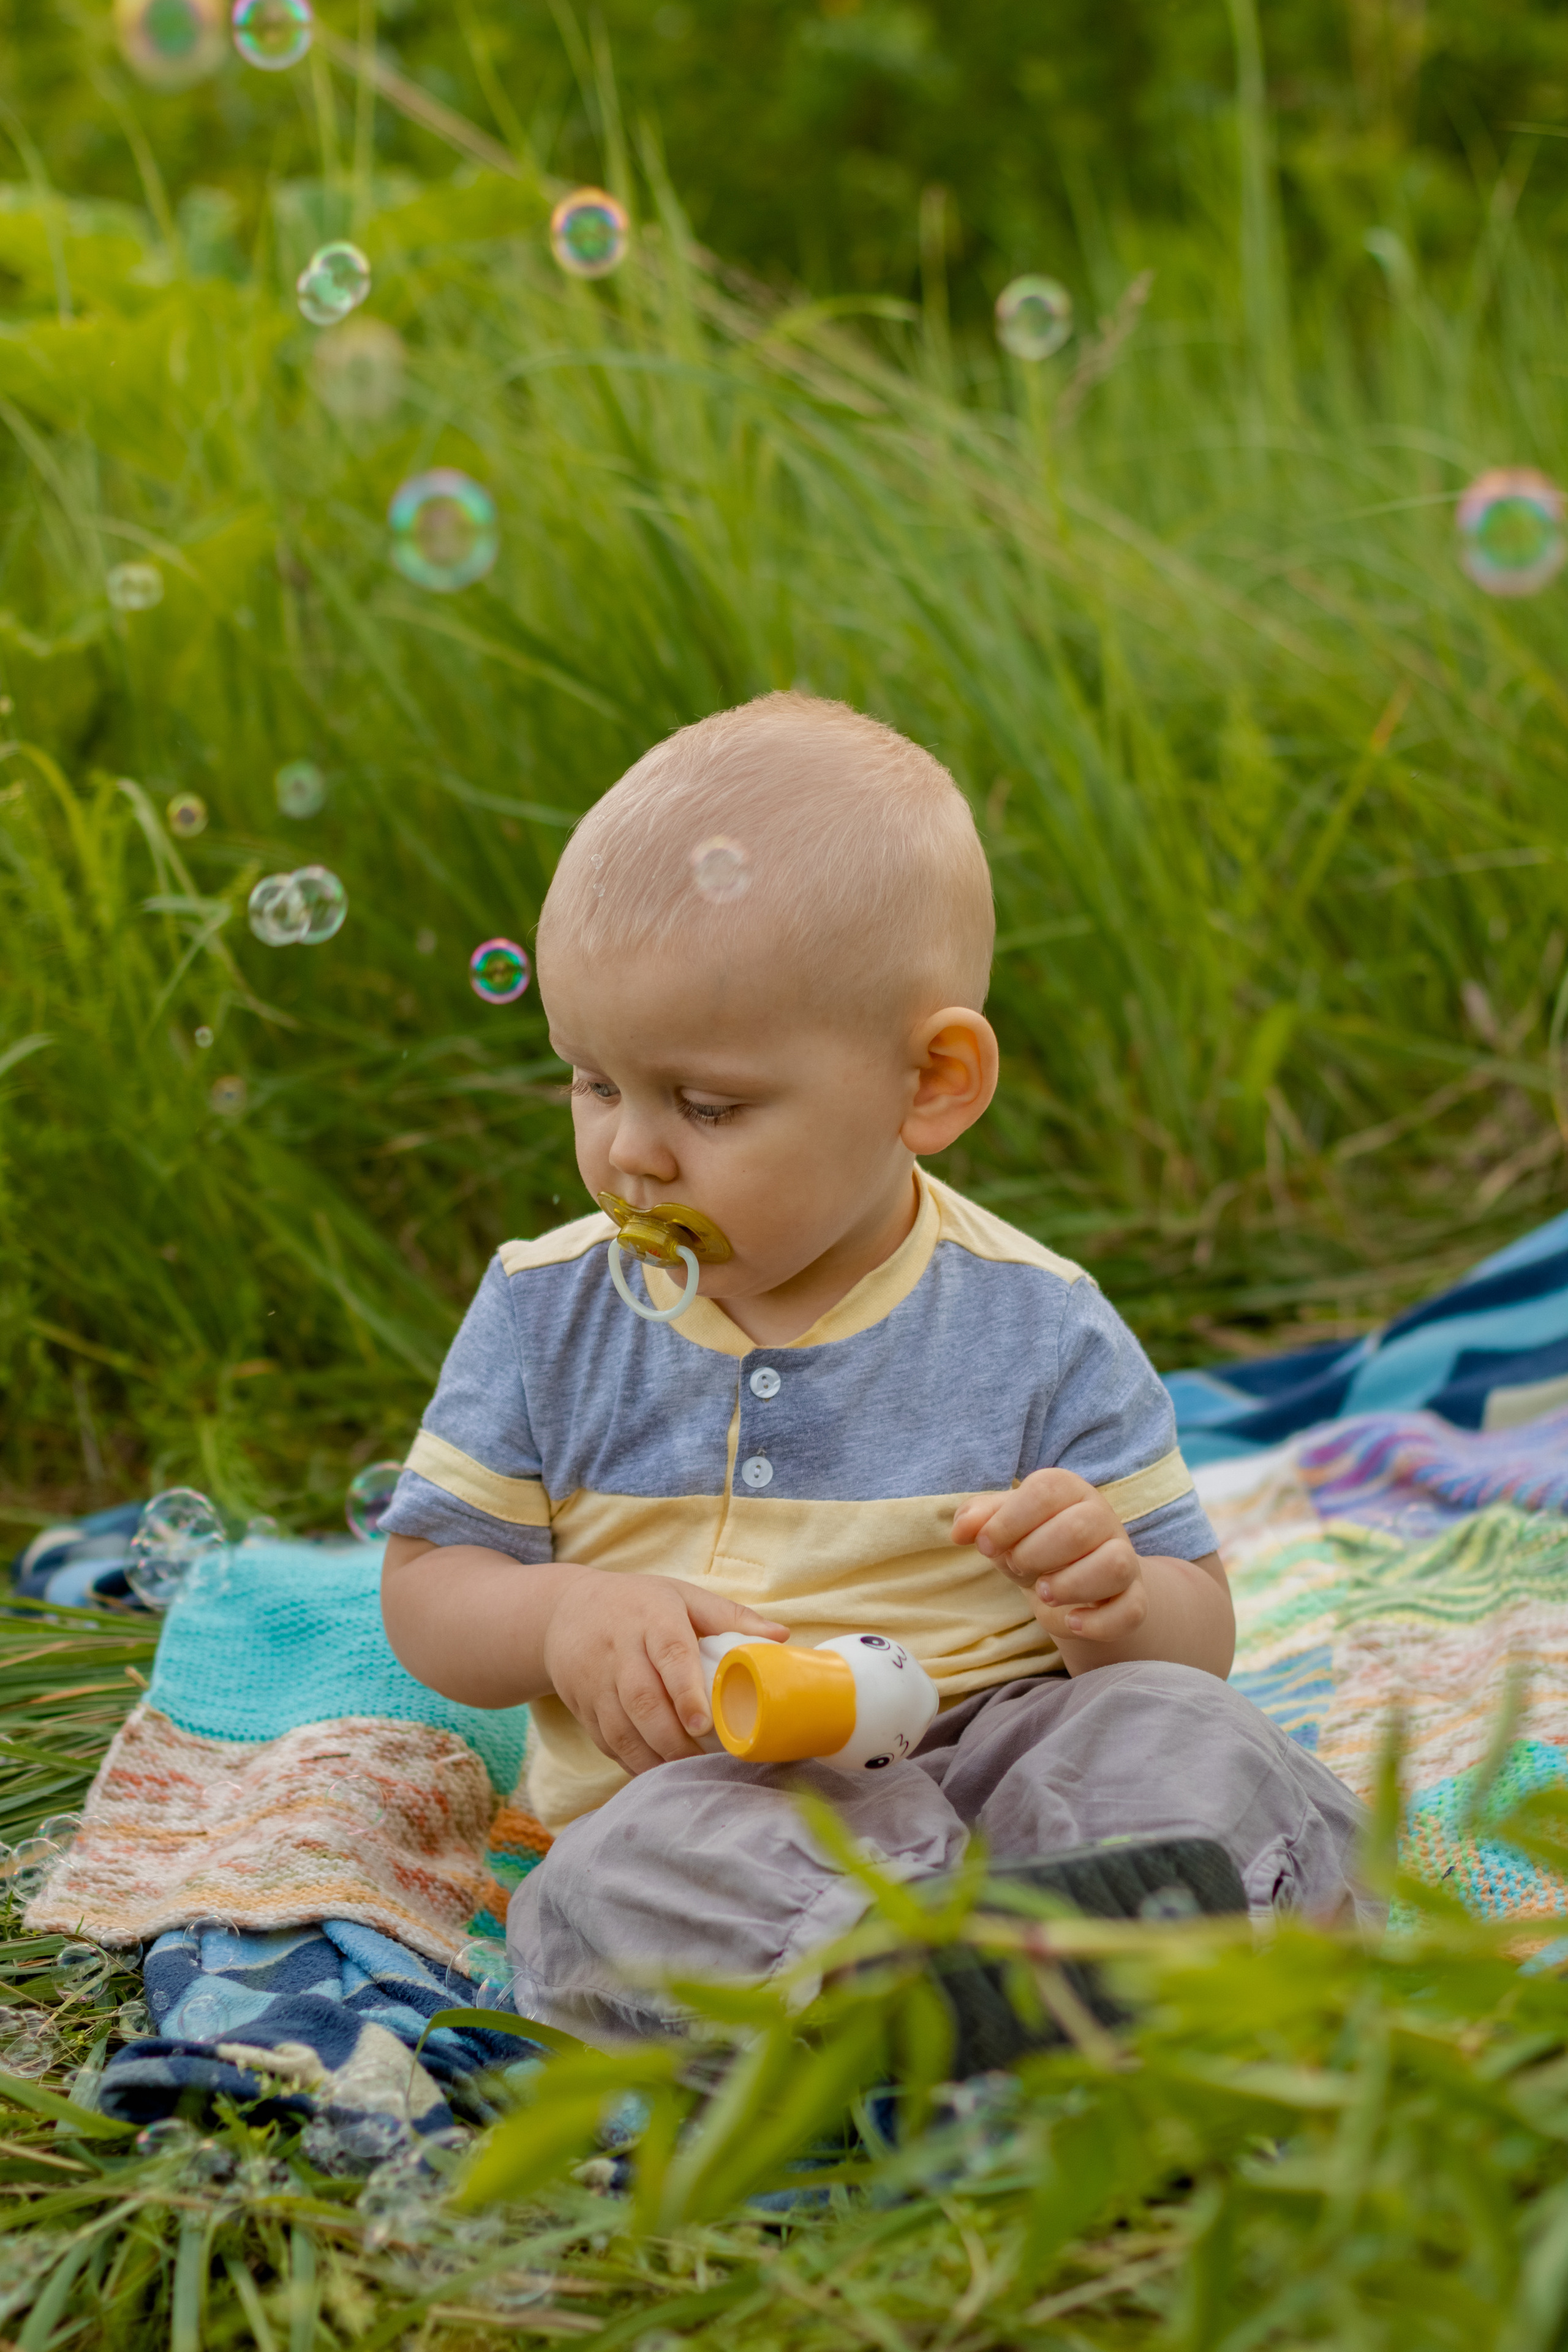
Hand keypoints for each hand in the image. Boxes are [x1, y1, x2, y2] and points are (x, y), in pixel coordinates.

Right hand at [543, 1567, 787, 1776]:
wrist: (563, 1612)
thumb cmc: (638, 1604)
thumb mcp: (681, 1596)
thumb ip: (729, 1616)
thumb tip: (782, 1637)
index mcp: (651, 1617)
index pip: (669, 1653)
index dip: (685, 1690)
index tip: (703, 1722)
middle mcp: (619, 1649)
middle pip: (642, 1700)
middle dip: (672, 1738)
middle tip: (704, 1763)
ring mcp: (596, 1681)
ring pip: (621, 1728)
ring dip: (653, 1757)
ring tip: (686, 1775)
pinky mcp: (583, 1707)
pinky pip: (607, 1742)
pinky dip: (632, 1762)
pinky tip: (658, 1774)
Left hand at [952, 1469, 1147, 1646]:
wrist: (1070, 1578)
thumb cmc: (1032, 1542)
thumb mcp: (1002, 1525)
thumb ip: (979, 1518)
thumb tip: (960, 1531)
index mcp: (1068, 1490)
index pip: (1045, 1491)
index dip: (1009, 1520)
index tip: (985, 1546)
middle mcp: (1102, 1518)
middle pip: (1079, 1528)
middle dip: (1036, 1553)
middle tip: (1017, 1567)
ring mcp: (1124, 1557)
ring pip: (1115, 1565)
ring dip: (1072, 1584)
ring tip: (1043, 1592)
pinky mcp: (1133, 1597)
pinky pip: (1131, 1609)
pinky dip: (1099, 1622)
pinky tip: (1070, 1621)